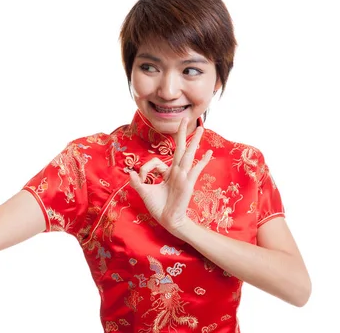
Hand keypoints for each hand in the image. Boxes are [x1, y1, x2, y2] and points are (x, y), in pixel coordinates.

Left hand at [129, 118, 212, 234]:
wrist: (168, 220)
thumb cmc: (159, 207)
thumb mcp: (144, 192)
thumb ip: (137, 182)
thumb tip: (131, 171)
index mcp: (168, 173)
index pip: (157, 162)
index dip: (146, 168)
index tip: (141, 178)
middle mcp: (177, 172)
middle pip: (180, 149)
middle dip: (182, 133)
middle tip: (185, 118)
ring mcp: (183, 176)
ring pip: (188, 155)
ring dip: (195, 142)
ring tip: (202, 129)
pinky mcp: (188, 184)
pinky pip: (195, 170)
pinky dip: (202, 162)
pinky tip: (209, 154)